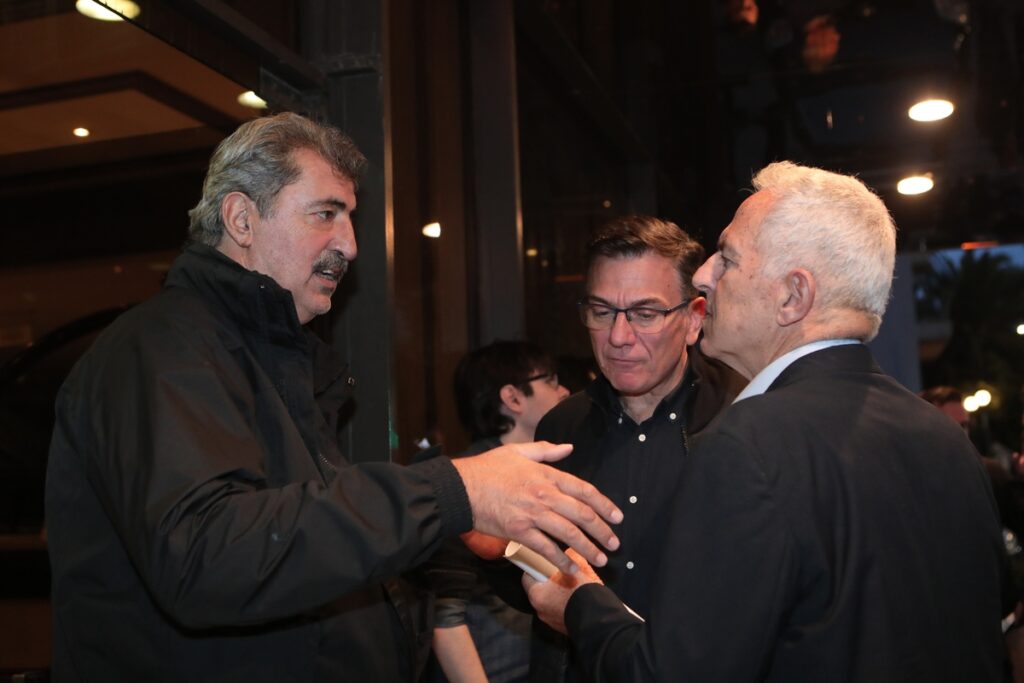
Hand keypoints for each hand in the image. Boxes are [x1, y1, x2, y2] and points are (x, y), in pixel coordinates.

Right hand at [451, 441, 621, 574]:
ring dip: (588, 549)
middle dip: (602, 532)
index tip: (617, 517)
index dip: (604, 505)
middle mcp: (544, 494)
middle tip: (614, 544)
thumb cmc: (488, 468)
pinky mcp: (519, 531)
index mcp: (546, 475)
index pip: (584, 490)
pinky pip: (546, 548)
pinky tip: (571, 569)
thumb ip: (546, 450)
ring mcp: (533, 514)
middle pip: (582, 515)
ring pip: (569, 534)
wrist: (461, 488)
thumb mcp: (518, 451)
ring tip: (600, 559)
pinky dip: (560, 560)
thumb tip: (569, 447)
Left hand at [523, 548, 601, 633]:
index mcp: (536, 594)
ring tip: (569, 587)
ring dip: (555, 594)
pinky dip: (562, 605)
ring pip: (548, 601)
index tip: (544, 563)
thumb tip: (569, 553)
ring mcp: (548, 620)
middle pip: (538, 590)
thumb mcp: (575, 570)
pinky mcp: (559, 628)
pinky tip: (574, 599)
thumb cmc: (581, 592)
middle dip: (546, 582)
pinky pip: (557, 612)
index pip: (527, 577)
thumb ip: (568, 560)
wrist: (596, 619)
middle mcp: (538, 609)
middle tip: (558, 574)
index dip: (535, 568)